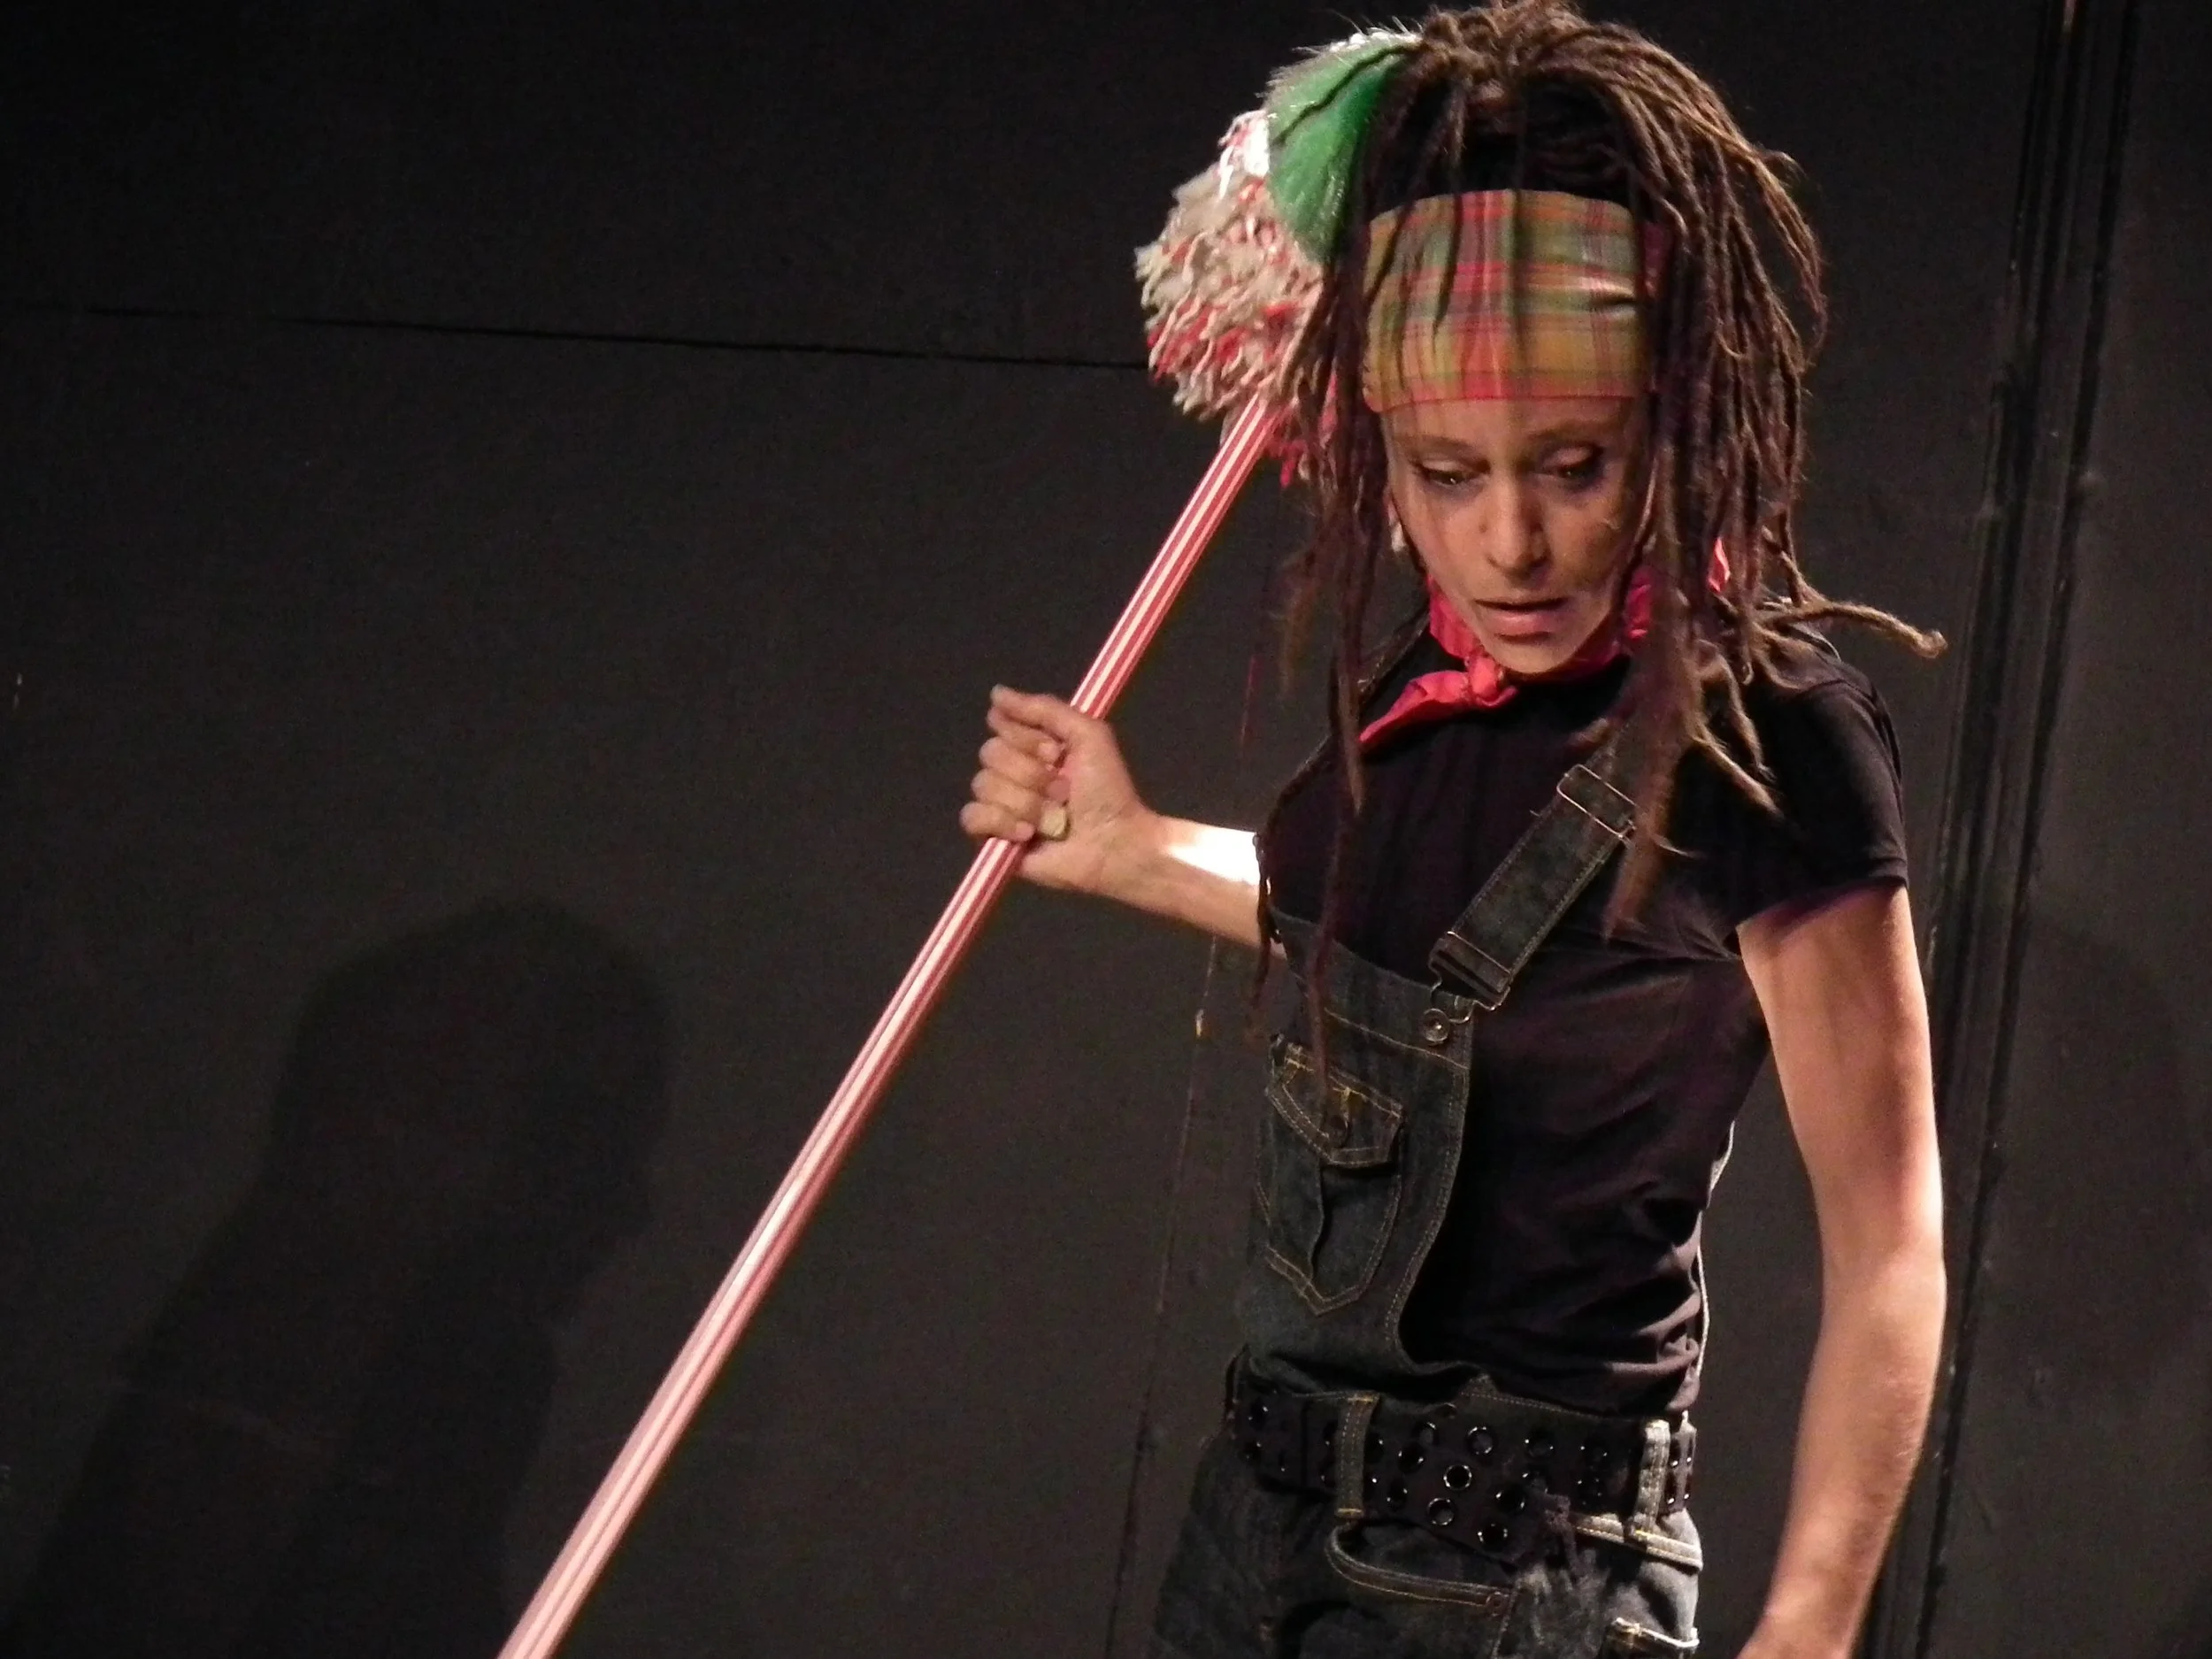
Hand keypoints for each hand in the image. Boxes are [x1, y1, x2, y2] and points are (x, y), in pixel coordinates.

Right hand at [959, 685, 1156, 898]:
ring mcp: (1001, 804)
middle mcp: (1013, 771)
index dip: (1027, 738)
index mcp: (1033, 745)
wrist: (1113, 842)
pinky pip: (973, 817)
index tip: (1056, 752)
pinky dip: (1001, 823)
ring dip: (1027, 803)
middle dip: (1031, 773)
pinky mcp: (993, 837)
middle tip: (1063, 790)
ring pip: (983, 785)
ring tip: (1055, 819)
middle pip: (990, 753)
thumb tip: (996, 693)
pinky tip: (1028, 835)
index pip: (1001, 724)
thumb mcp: (1088, 734)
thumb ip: (1044, 708)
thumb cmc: (1108, 790)